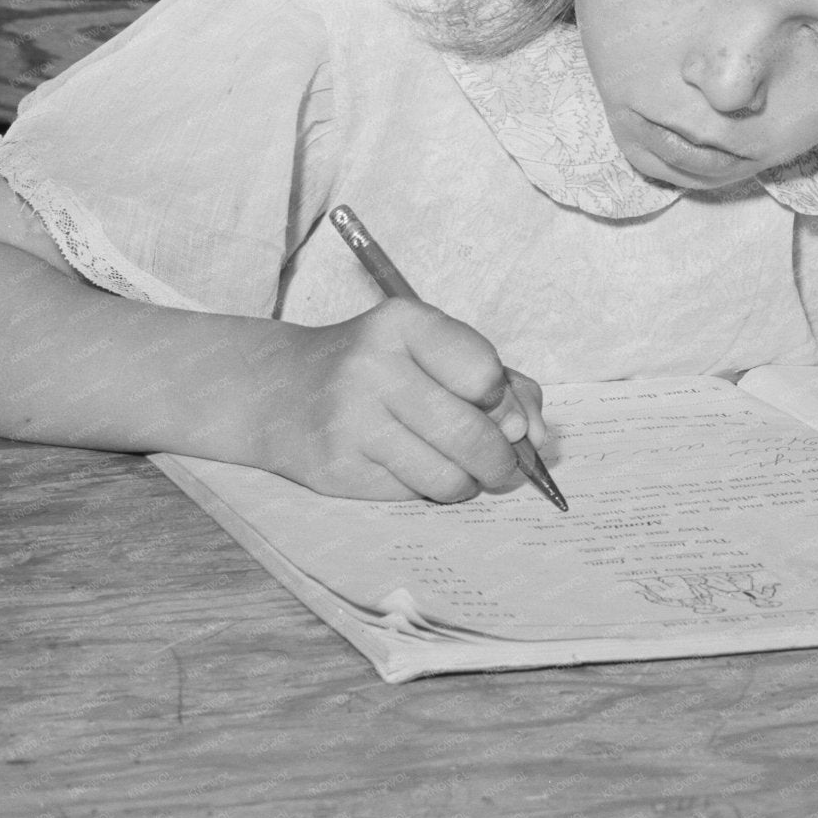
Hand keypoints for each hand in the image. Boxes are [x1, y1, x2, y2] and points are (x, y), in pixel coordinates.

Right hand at [241, 299, 547, 501]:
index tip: (502, 413)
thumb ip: (501, 383)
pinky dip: (428, 489)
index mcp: (404, 323)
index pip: (484, 373)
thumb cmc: (379, 367)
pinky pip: (413, 493)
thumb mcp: (434, 350)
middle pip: (472, 433)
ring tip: (460, 469)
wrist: (279, 390)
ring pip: (448, 475)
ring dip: (468, 482)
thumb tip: (537, 438)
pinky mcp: (337, 468)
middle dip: (502, 461)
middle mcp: (373, 367)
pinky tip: (412, 468)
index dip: (505, 403)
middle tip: (503, 467)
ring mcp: (351, 420)